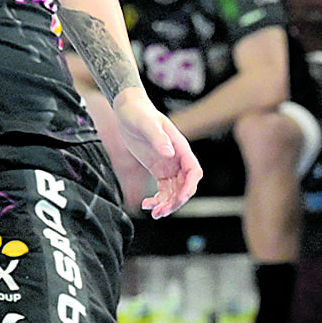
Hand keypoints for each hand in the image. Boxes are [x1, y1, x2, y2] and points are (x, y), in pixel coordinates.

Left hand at [109, 86, 201, 216]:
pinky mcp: (158, 169)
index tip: (179, 198)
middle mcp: (177, 158)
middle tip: (161, 211)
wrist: (127, 109)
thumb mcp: (147, 124)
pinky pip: (163, 189)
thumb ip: (159, 138)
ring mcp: (168, 165)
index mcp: (180, 147)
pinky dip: (158, 199)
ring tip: (154, 213)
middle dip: (176, 201)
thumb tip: (170, 153)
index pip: (193, 171)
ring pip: (174, 191)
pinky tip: (147, 204)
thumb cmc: (138, 113)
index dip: (189, 186)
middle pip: (185, 186)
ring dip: (167, 204)